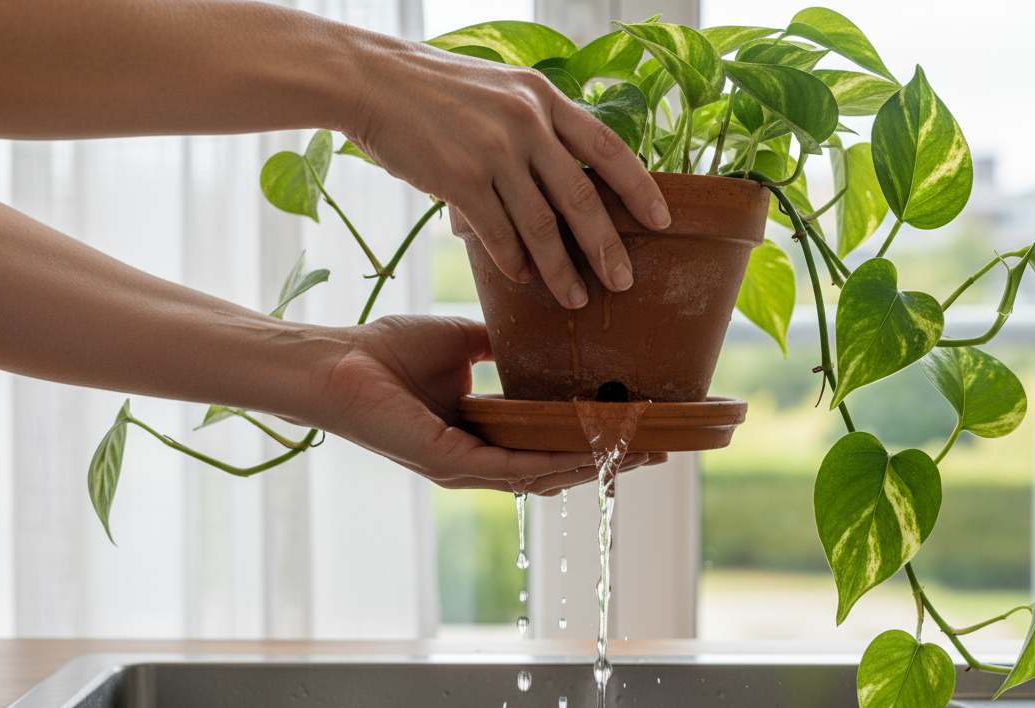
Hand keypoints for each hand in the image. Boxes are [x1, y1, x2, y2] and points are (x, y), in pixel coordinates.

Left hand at [307, 315, 665, 493]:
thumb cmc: (381, 354)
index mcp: (478, 435)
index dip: (592, 443)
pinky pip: (514, 467)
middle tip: (658, 450)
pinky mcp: (449, 462)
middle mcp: (474, 461)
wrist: (334, 363)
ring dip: (594, 466)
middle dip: (607, 462)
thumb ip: (497, 346)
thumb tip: (535, 326)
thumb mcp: (459, 342)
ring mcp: (463, 468)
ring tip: (639, 454)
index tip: (637, 428)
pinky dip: (557, 461)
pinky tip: (591, 454)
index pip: (545, 447)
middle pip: (555, 470)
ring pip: (543, 476)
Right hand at [345, 41, 671, 309]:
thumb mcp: (499, 91)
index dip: (639, 188)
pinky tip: (521, 280)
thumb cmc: (436, 91)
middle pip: (582, 197)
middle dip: (606, 247)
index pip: (608, 147)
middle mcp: (528, 122)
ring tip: (575, 299)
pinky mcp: (461, 179)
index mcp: (544, 97)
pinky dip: (512, 262)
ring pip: (542, 226)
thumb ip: (532, 131)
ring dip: (561, 270)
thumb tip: (553, 188)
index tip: (661, 221)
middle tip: (623, 282)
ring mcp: (496, 150)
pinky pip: (498, 234)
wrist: (372, 80)